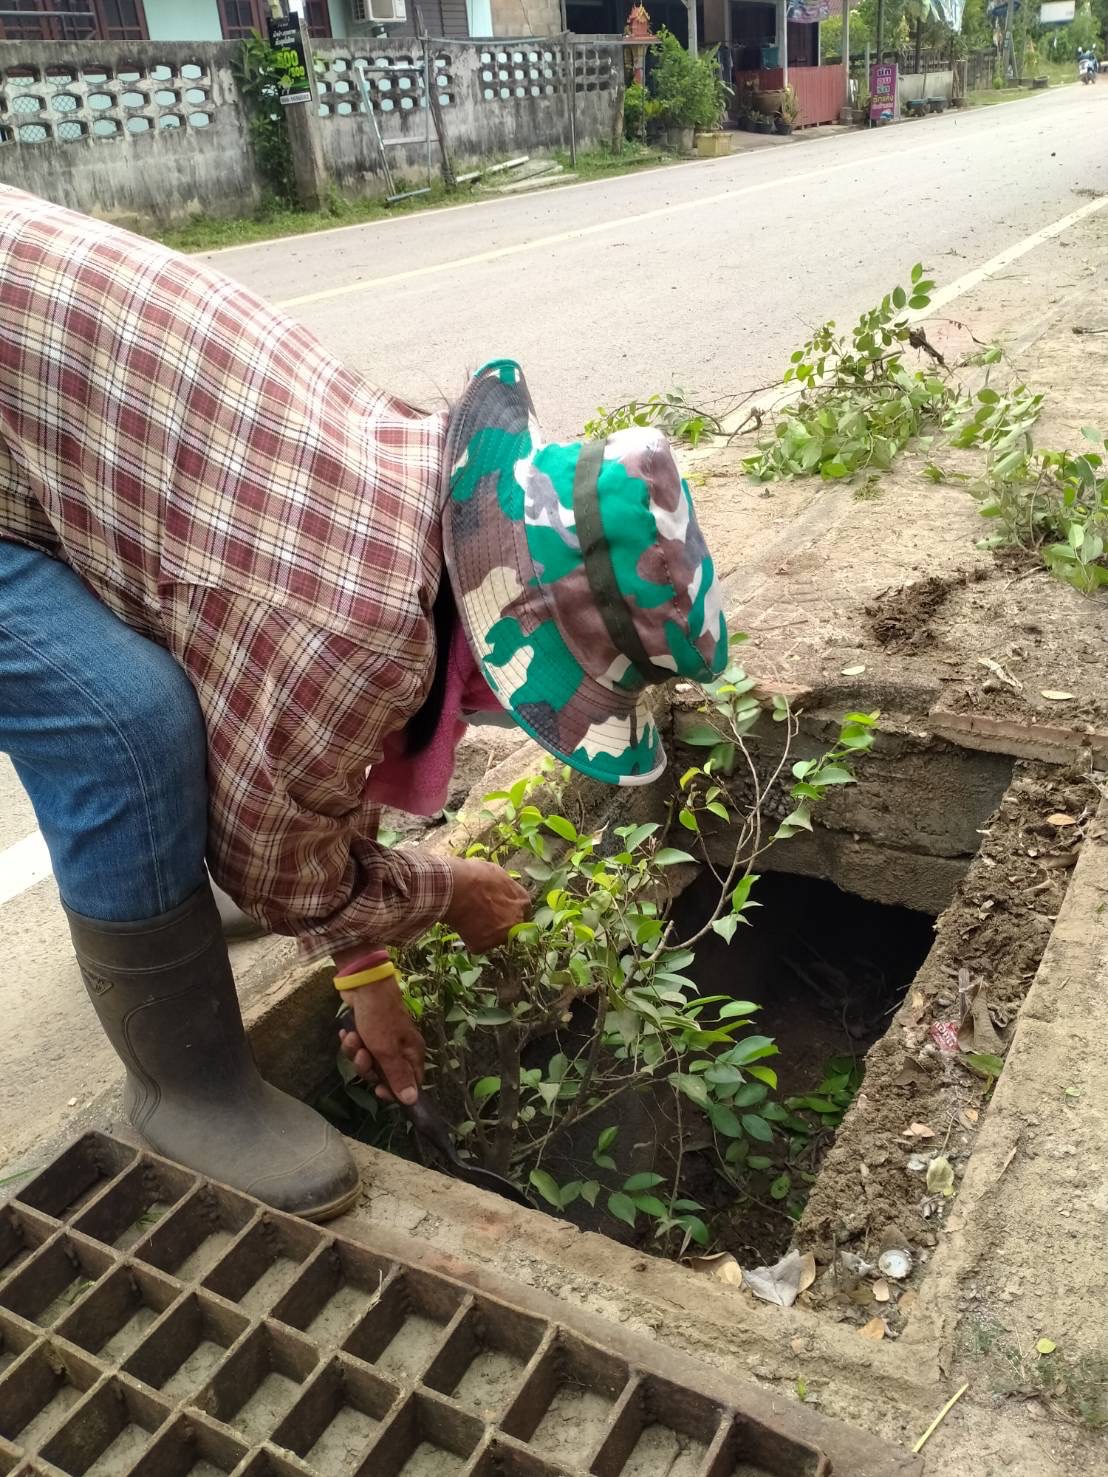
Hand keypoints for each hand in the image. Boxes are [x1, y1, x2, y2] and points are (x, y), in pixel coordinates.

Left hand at [338, 982, 424, 1104]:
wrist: (363, 985)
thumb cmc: (379, 1018)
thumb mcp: (386, 1050)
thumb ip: (397, 1077)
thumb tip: (412, 1101)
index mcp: (412, 1052)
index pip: (410, 1083)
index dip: (394, 1090)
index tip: (378, 1090)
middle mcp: (400, 1048)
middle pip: (385, 1074)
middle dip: (368, 1068)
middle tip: (363, 1056)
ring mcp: (384, 1039)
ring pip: (369, 1062)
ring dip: (356, 1053)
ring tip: (353, 1038)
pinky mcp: (368, 1032)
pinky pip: (360, 1048)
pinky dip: (352, 1042)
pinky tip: (348, 1033)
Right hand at [443, 857, 530, 951]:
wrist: (455, 888)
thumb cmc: (475, 876)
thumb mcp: (497, 873)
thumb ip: (506, 886)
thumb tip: (503, 889)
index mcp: (523, 902)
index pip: (524, 911)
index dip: (510, 910)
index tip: (500, 909)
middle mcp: (516, 922)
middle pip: (512, 927)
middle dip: (500, 924)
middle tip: (484, 916)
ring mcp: (500, 937)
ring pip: (494, 938)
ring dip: (485, 932)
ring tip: (470, 917)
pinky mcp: (482, 946)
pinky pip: (478, 944)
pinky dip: (470, 938)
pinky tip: (462, 925)